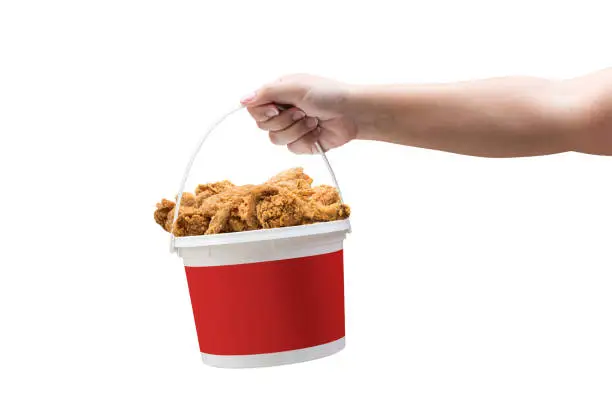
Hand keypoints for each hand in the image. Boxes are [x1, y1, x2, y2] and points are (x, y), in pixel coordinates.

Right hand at [241, 74, 357, 153]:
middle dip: (283, 119)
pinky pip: (291, 148)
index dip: (263, 111)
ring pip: (276, 139)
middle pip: (262, 125)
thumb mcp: (294, 87)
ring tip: (312, 119)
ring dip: (296, 129)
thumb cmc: (327, 94)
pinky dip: (305, 139)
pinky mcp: (302, 143)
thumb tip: (242, 100)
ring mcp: (292, 128)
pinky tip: (317, 130)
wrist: (352, 113)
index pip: (254, 107)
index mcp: (279, 93)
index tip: (276, 108)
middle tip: (301, 110)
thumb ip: (266, 93)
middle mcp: (282, 110)